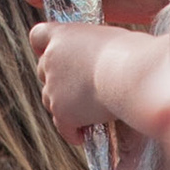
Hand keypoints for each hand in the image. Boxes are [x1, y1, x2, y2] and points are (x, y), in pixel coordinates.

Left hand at [29, 21, 157, 142]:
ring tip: (85, 113)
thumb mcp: (110, 38)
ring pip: (50, 100)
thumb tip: (104, 61)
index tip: (50, 53)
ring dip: (64, 106)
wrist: (130, 74)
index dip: (43, 46)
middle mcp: (50, 59)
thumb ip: (95, 48)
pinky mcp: (62, 112)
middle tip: (78, 89)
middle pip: (43, 71)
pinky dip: (72, 131)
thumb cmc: (131, 52)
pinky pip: (62, 126)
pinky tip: (83, 134)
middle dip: (57, 80)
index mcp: (62, 35)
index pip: (38, 36)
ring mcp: (53, 87)